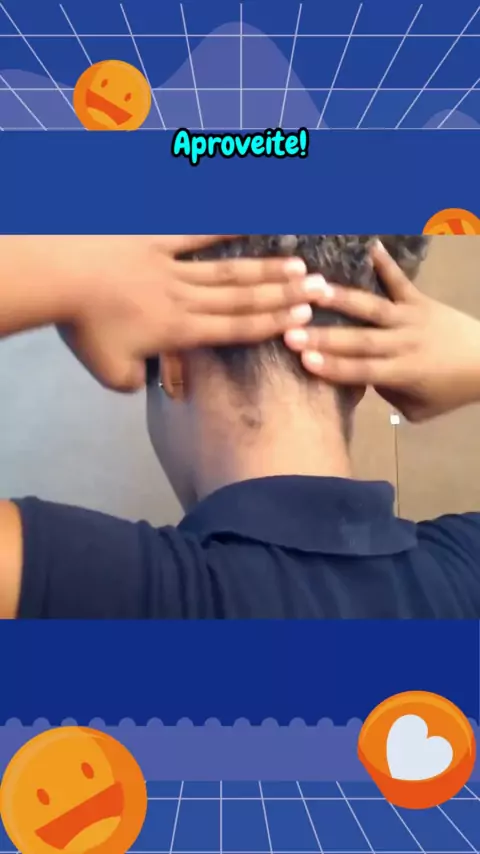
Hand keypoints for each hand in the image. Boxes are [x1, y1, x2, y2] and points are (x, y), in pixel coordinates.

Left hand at [59, 235, 314, 391]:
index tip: (302, 317)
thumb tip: (145, 381)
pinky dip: (222, 228)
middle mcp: (186, 298)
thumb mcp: (110, 372)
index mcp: (180, 331)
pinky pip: (194, 233)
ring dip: (263, 268)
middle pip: (242, 298)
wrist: (62, 281)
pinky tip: (248, 223)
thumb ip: (136, 381)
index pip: (235, 328)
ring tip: (296, 264)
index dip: (271, 322)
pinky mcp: (154, 240)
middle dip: (282, 295)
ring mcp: (172, 266)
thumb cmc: (85, 328)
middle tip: (317, 288)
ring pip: (227, 270)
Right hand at [284, 242, 479, 422]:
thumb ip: (387, 393)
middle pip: (361, 340)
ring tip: (315, 289)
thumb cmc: (449, 391)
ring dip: (344, 299)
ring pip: (374, 308)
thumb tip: (358, 374)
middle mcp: (405, 343)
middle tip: (291, 330)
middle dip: (325, 336)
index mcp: (404, 372)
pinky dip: (386, 264)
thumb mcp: (417, 408)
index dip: (333, 366)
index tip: (304, 360)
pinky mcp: (421, 300)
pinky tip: (370, 246)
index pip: (363, 371)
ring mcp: (412, 318)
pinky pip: (401, 281)